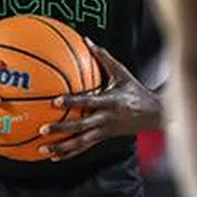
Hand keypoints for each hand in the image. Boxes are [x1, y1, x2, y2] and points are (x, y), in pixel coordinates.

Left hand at [39, 40, 161, 160]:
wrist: (154, 115)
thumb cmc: (135, 91)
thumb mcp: (122, 73)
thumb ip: (103, 58)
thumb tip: (87, 40)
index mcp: (111, 102)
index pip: (89, 102)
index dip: (73, 102)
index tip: (57, 101)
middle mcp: (106, 119)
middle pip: (81, 126)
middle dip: (62, 129)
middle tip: (44, 128)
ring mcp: (104, 131)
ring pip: (80, 142)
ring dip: (61, 147)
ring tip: (43, 149)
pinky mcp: (103, 138)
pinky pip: (84, 147)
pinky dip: (69, 153)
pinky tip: (54, 157)